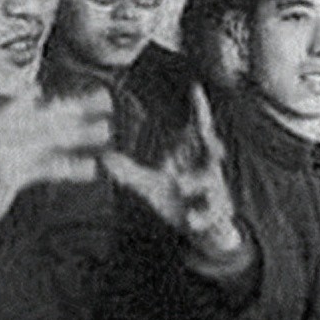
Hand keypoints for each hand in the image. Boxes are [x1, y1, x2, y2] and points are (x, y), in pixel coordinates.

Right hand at [0, 89, 113, 230]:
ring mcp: (3, 148)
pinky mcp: (7, 173)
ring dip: (80, 132)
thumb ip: (17, 123)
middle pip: (47, 112)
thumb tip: (38, 96)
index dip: (66, 96)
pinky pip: (46, 167)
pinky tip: (89, 169)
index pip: (35, 98)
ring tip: (106, 131)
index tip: (94, 92)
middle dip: (79, 105)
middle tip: (107, 101)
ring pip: (50, 136)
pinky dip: (70, 167)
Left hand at [102, 83, 241, 257]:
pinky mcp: (216, 215)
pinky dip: (200, 215)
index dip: (198, 109)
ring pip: (209, 181)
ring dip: (195, 181)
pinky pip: (210, 213)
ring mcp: (214, 192)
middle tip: (204, 133)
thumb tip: (104, 158)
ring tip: (179, 185)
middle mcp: (207, 170)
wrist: (203, 232)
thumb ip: (130, 172)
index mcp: (193, 158)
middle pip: (212, 149)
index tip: (195, 87)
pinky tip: (190, 220)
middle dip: (210, 140)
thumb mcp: (152, 186)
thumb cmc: (179, 201)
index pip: (198, 129)